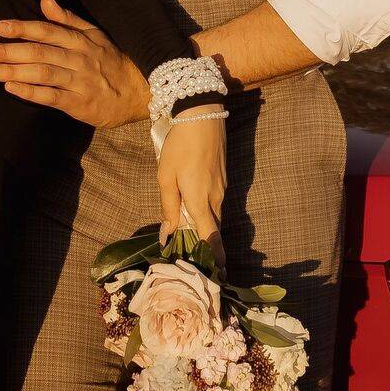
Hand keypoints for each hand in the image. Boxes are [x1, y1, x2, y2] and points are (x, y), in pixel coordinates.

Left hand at [0, 0, 149, 128]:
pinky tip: (10, 89)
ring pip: (42, 73)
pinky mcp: (79, 104)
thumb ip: (68, 19)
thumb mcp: (94, 35)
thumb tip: (45, 0)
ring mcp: (79, 81)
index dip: (22, 28)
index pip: (47, 30)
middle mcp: (79, 58)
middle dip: (8, 51)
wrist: (138, 93)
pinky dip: (30, 92)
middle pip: (39, 52)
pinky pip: (51, 96)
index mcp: (80, 40)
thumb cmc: (111, 62)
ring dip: (12, 72)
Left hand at [158, 111, 226, 276]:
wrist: (202, 116)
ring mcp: (222, 188)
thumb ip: (168, 207)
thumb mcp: (166, 176)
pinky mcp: (224, 178)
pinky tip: (196, 204)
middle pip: (213, 228)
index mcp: (200, 202)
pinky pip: (216, 201)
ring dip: (207, 225)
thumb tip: (167, 234)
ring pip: (215, 214)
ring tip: (193, 234)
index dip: (215, 257)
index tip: (218, 273)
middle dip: (208, 244)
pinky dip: (208, 209)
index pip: (211, 237)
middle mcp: (216, 199)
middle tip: (196, 257)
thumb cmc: (179, 147)